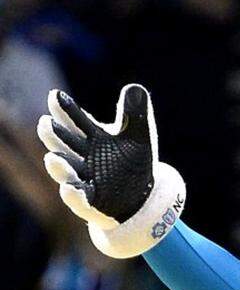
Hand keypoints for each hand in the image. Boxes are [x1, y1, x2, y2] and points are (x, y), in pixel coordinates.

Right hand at [38, 85, 156, 226]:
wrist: (143, 196)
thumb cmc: (133, 162)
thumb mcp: (139, 136)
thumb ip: (134, 114)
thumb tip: (136, 88)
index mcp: (91, 138)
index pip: (74, 120)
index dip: (65, 109)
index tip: (56, 96)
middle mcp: (81, 157)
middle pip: (63, 144)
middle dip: (54, 135)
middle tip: (46, 123)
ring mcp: (82, 179)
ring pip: (65, 172)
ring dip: (59, 166)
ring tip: (54, 158)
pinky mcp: (89, 201)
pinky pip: (78, 199)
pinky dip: (74, 194)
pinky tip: (72, 188)